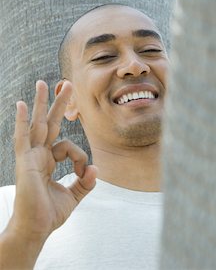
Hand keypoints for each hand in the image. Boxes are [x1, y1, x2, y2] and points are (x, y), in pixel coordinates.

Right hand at [0, 80, 95, 268]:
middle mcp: (38, 155)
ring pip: (37, 124)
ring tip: (44, 83)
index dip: (80, 158)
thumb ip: (85, 182)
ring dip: (41, 103)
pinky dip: (23, 120)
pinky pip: (23, 137)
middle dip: (58, 104)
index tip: (84, 174)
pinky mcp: (25, 163)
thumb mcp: (74, 195)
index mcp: (49, 162)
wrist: (35, 229)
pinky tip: (23, 104)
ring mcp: (30, 157)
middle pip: (49, 123)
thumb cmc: (49, 214)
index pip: (68, 146)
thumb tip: (96, 169)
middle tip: (67, 84)